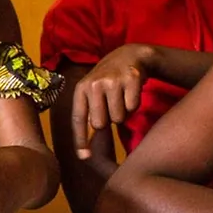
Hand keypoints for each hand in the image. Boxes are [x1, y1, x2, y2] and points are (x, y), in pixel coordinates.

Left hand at [73, 44, 151, 159]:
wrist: (129, 55)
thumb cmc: (107, 81)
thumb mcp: (91, 91)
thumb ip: (88, 113)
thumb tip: (87, 146)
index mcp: (81, 89)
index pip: (78, 119)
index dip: (80, 139)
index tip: (83, 157)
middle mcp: (94, 84)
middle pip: (100, 123)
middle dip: (107, 121)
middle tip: (111, 106)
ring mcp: (113, 81)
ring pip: (118, 118)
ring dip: (122, 113)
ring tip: (120, 98)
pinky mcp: (132, 79)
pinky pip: (133, 107)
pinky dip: (134, 105)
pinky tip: (131, 92)